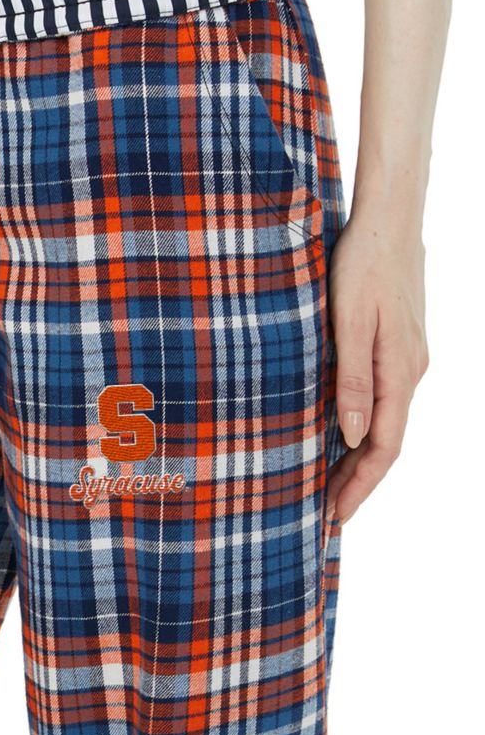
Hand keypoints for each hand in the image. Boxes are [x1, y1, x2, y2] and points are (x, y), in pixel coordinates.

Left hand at [326, 203, 429, 522]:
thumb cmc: (364, 262)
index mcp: (400, 372)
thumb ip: (352, 380)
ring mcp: (406, 359)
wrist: (390, 217)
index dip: (360, 487)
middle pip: (385, 442)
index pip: (384, 448)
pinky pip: (380, 400)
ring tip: (326, 485)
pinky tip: (337, 433)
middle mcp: (409, 372)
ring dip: (357, 457)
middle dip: (357, 482)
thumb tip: (353, 437)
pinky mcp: (396, 346)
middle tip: (325, 515)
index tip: (335, 517)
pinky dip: (359, 426)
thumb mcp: (350, 321)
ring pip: (383, 422)